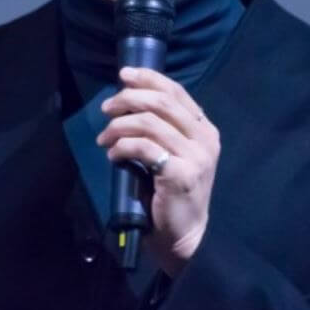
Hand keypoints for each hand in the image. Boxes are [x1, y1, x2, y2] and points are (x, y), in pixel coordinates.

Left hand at [96, 66, 220, 276]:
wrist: (185, 234)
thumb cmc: (174, 192)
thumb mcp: (175, 152)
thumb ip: (163, 127)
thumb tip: (128, 99)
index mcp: (205, 128)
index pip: (176, 91)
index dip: (148, 78)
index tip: (124, 75)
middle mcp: (205, 138)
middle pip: (161, 102)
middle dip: (128, 99)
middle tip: (106, 108)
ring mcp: (195, 156)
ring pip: (149, 123)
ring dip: (119, 126)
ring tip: (104, 138)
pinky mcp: (180, 174)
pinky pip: (143, 147)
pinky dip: (122, 147)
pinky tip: (113, 155)